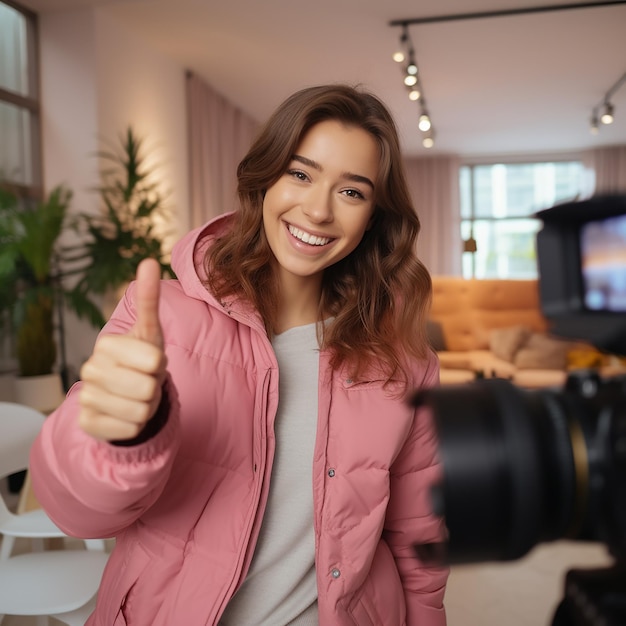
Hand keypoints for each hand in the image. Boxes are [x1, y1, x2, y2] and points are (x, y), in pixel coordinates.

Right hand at [78, 258, 167, 440]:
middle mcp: (89, 369)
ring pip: (140, 411)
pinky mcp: (88, 423)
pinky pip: (130, 429)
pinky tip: (126, 414)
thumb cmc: (142, 359)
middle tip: (146, 381)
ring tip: (138, 397)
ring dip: (148, 406)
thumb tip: (149, 260)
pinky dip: (137, 424)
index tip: (151, 361)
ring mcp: (86, 397)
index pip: (153, 360)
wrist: (127, 393)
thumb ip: (149, 298)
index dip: (160, 364)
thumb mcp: (151, 330)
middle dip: (155, 387)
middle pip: (147, 387)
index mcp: (106, 345)